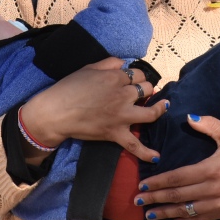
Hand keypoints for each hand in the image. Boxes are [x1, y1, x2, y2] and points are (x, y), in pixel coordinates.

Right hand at [20, 57, 166, 162]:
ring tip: (163, 106)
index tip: (132, 79)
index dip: (136, 76)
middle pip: (146, 89)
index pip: (137, 74)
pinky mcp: (116, 133)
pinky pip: (135, 145)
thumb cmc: (69, 88)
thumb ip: (109, 63)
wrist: (56, 112)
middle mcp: (123, 95)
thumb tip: (124, 63)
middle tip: (142, 91)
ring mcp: (122, 116)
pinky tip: (157, 156)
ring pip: (150, 112)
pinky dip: (147, 152)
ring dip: (159, 109)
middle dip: (146, 88)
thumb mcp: (89, 68)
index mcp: (116, 78)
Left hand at [133, 115, 219, 219]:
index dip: (159, 182)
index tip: (143, 184)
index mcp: (211, 169)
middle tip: (137, 200)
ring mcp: (218, 204)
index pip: (178, 177)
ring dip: (166, 213)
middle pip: (177, 196)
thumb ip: (209, 124)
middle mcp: (212, 189)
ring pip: (186, 211)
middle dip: (155, 199)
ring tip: (149, 214)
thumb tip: (189, 116)